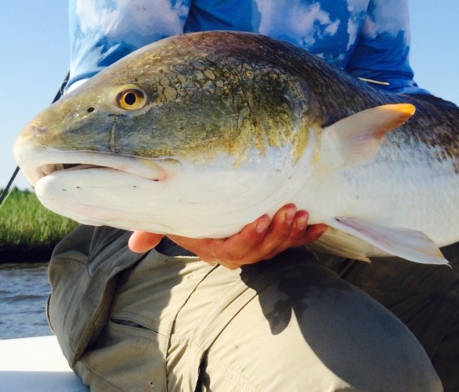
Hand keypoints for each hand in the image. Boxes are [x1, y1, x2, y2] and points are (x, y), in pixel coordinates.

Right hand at [127, 204, 327, 268]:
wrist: (209, 216)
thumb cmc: (191, 216)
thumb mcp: (173, 220)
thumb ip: (155, 230)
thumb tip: (133, 243)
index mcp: (217, 249)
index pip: (235, 250)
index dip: (249, 236)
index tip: (260, 217)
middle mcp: (240, 253)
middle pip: (262, 250)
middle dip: (277, 232)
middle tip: (289, 209)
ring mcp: (259, 247)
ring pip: (279, 247)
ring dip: (293, 232)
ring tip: (302, 212)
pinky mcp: (275, 239)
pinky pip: (295, 242)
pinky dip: (308, 235)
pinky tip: (321, 224)